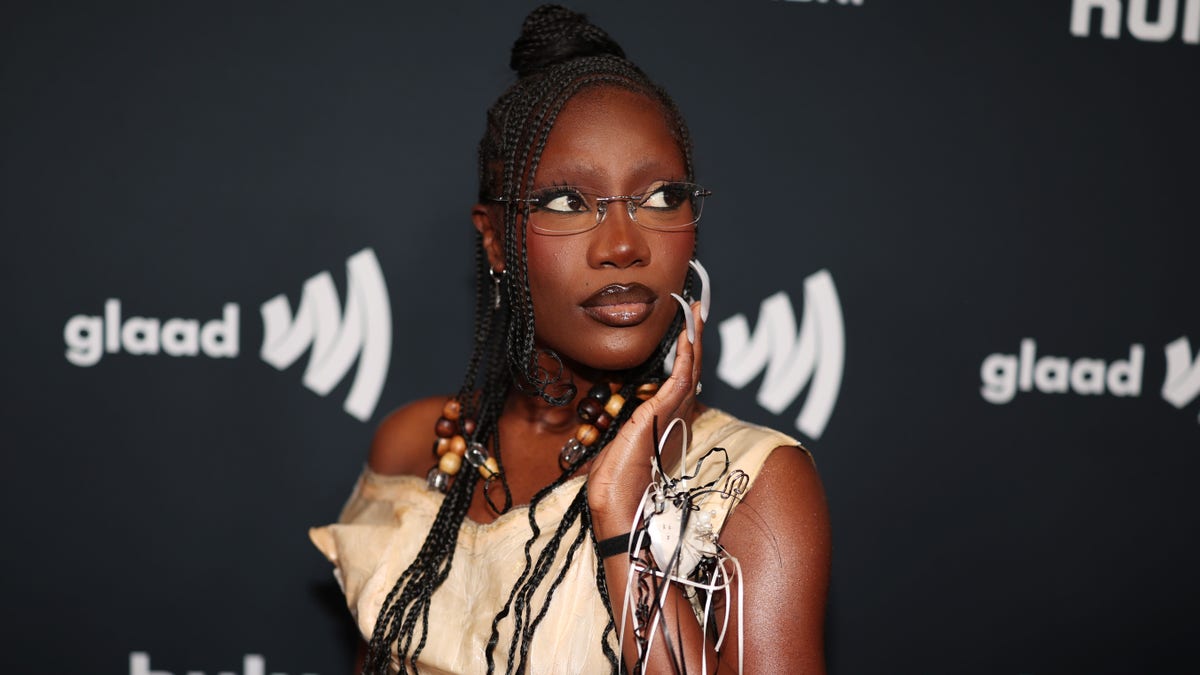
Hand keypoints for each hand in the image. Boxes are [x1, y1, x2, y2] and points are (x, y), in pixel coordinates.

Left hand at [586, 291, 704, 530]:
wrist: (617, 507)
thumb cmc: (615, 487)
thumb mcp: (619, 449)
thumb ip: (627, 431)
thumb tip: (623, 424)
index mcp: (668, 425)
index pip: (679, 382)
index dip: (685, 356)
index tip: (685, 332)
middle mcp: (677, 419)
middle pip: (691, 370)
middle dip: (694, 338)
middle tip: (697, 309)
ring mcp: (674, 416)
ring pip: (691, 369)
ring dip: (693, 338)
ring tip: (696, 310)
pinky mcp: (664, 415)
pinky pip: (681, 378)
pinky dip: (686, 354)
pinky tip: (687, 335)